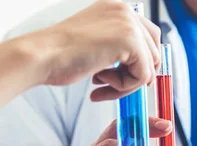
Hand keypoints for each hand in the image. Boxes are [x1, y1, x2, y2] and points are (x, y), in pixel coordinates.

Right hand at [22, 0, 159, 99]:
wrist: (42, 55)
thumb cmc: (60, 55)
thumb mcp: (96, 43)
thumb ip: (120, 48)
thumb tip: (147, 70)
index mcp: (117, 8)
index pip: (149, 36)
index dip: (141, 62)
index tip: (123, 76)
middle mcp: (126, 11)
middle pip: (154, 52)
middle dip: (134, 75)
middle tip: (109, 84)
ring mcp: (129, 24)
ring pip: (149, 67)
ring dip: (126, 83)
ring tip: (100, 82)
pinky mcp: (131, 41)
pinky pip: (143, 76)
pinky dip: (123, 87)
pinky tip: (98, 80)